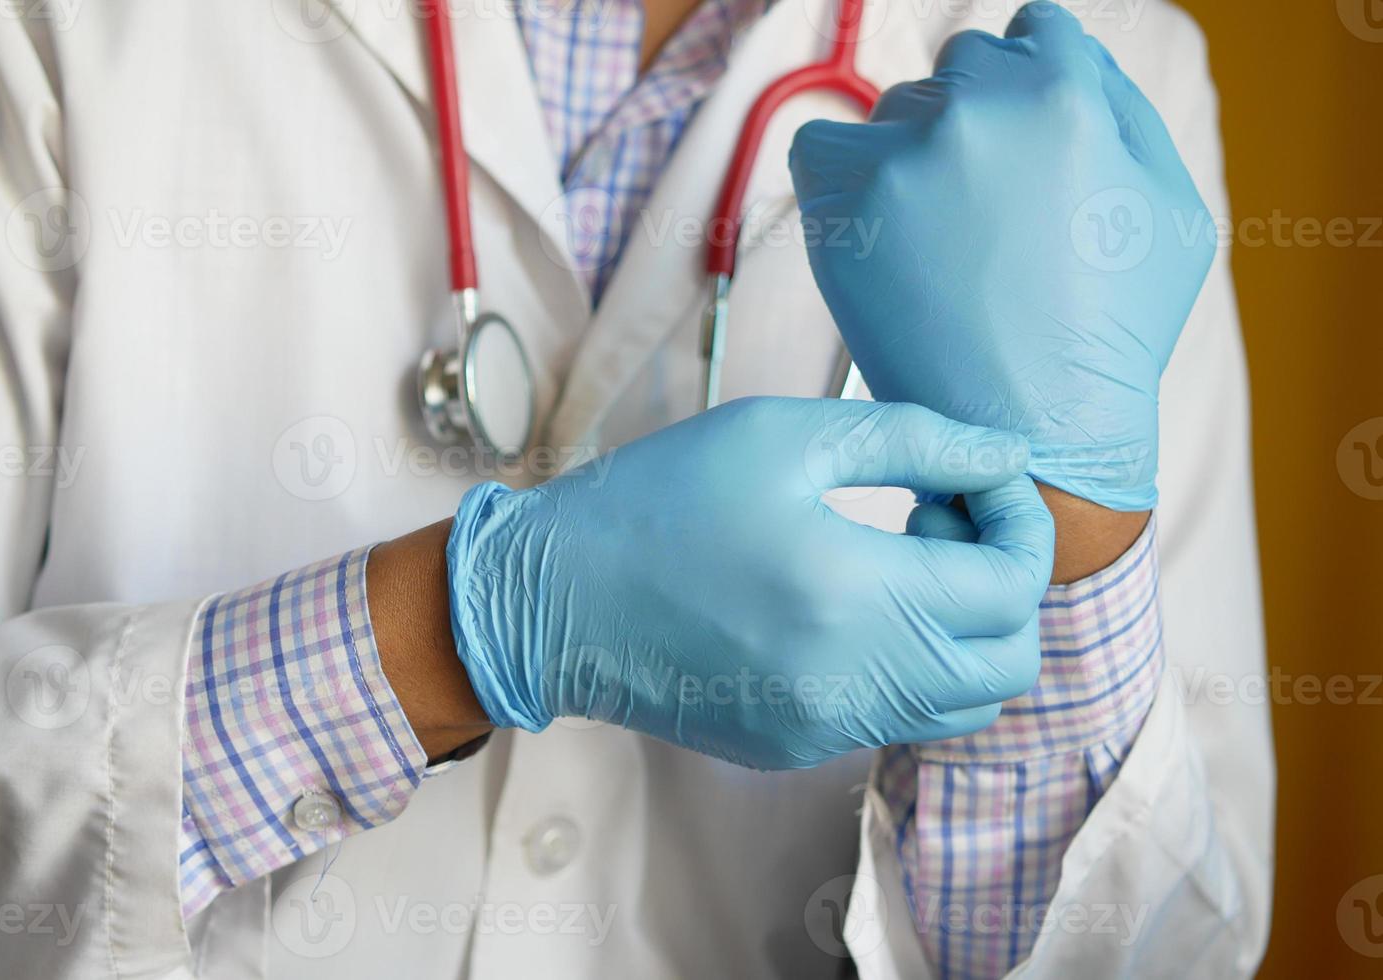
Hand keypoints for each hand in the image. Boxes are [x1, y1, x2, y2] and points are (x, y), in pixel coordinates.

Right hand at [445, 397, 1053, 769]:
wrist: (549, 602)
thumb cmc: (658, 500)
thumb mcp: (781, 435)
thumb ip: (913, 439)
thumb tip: (1007, 456)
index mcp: (854, 595)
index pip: (1012, 586)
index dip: (1020, 522)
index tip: (975, 478)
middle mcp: (853, 683)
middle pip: (1009, 662)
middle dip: (1004, 582)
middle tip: (936, 520)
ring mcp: (826, 729)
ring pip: (963, 704)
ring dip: (963, 630)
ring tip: (893, 563)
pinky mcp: (796, 749)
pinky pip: (896, 718)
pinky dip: (906, 664)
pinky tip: (843, 606)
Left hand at [789, 1, 1215, 510]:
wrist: (1034, 433)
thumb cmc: (1110, 332)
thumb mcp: (1172, 207)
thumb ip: (1125, 107)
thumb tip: (1067, 52)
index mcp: (1068, 93)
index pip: (1034, 31)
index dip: (1034, 90)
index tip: (1023, 152)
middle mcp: (981, 106)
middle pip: (963, 66)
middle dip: (977, 123)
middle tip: (986, 217)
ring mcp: (907, 153)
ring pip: (895, 112)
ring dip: (912, 158)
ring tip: (941, 248)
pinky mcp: (844, 200)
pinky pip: (819, 149)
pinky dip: (841, 183)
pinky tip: (879, 237)